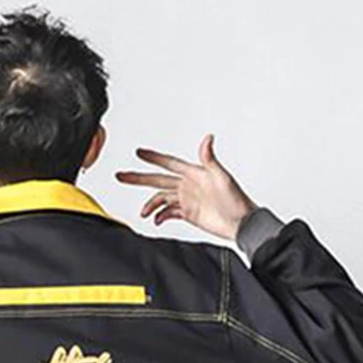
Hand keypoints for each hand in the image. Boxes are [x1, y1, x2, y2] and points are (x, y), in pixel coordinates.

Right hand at [115, 134, 257, 241]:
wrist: (241, 224)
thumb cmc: (236, 200)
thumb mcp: (222, 177)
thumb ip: (210, 159)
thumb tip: (208, 138)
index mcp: (194, 173)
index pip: (168, 163)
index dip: (153, 158)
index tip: (138, 153)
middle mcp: (188, 185)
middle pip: (157, 180)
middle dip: (139, 178)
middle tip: (121, 175)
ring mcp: (187, 200)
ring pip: (161, 198)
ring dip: (150, 204)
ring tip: (143, 212)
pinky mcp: (188, 213)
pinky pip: (168, 213)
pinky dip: (160, 216)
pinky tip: (156, 220)